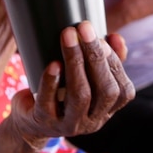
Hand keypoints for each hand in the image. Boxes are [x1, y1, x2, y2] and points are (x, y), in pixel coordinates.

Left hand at [8, 22, 133, 145]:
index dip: (115, 63)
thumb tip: (115, 38)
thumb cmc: (62, 95)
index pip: (122, 90)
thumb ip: (103, 62)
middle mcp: (92, 121)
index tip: (104, 38)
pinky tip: (53, 64)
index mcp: (106, 111)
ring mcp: (69, 124)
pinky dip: (51, 82)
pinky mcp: (44, 122)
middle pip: (105, 91)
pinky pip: (49, 102)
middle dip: (96, 57)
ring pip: (80, 96)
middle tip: (83, 28)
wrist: (30, 124)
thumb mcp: (85, 81)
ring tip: (68, 36)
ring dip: (76, 63)